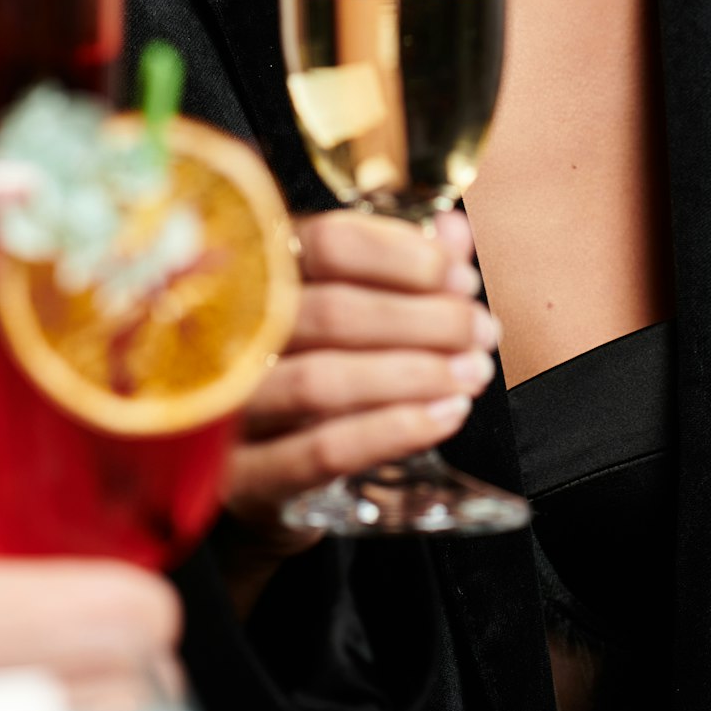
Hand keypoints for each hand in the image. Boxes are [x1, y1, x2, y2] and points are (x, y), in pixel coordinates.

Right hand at [219, 209, 495, 609]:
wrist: (262, 479)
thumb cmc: (312, 371)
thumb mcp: (352, 311)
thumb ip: (402, 266)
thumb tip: (455, 232)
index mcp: (259, 275)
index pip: (329, 242)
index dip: (404, 255)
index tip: (460, 277)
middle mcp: (232, 335)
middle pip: (333, 311)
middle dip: (426, 319)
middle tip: (481, 331)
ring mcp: (229, 408)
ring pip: (324, 381)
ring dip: (414, 375)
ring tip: (472, 374)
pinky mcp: (241, 478)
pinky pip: (321, 452)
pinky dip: (392, 432)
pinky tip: (443, 416)